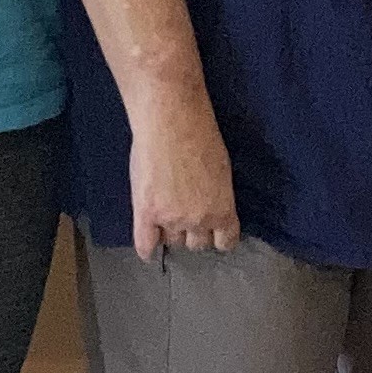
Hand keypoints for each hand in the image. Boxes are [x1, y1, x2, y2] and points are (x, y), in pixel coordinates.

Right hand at [128, 89, 239, 260]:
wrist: (172, 122)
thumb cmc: (201, 136)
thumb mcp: (221, 171)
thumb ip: (216, 196)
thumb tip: (209, 206)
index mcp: (223, 210)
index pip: (226, 241)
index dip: (220, 238)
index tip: (216, 237)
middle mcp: (199, 220)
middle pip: (197, 244)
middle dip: (192, 232)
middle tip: (185, 215)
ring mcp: (171, 219)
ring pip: (172, 241)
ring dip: (170, 233)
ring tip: (165, 217)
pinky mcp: (146, 212)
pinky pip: (145, 244)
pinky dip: (147, 250)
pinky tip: (148, 250)